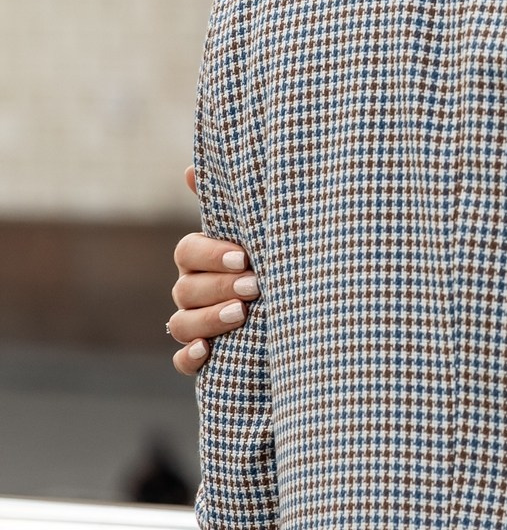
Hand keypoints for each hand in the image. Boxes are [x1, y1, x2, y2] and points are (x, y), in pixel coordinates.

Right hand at [167, 167, 256, 375]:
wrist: (302, 297)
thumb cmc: (272, 253)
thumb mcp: (255, 229)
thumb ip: (229, 203)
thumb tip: (189, 168)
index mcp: (200, 258)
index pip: (187, 253)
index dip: (212, 255)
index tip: (245, 258)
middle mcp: (192, 290)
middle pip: (186, 289)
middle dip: (220, 287)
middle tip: (255, 286)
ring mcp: (194, 324)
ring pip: (181, 324)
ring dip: (208, 320)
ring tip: (241, 315)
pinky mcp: (203, 356)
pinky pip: (182, 361)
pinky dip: (190, 357)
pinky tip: (206, 351)